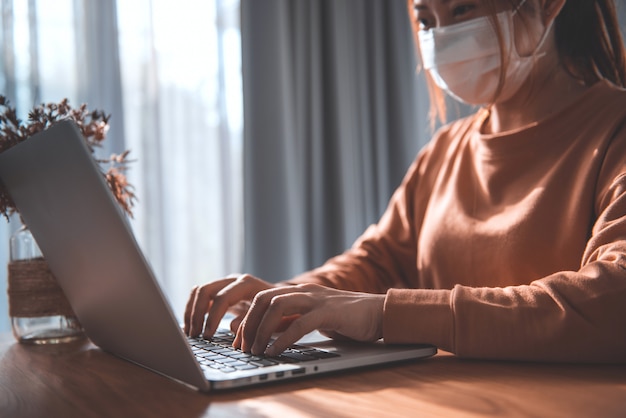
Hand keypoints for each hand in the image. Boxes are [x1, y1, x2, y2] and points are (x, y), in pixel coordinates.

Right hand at [183, 274, 275, 337]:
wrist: (284, 299)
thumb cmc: (279, 309)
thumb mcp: (270, 316)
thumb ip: (252, 321)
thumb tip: (232, 327)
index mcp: (247, 284)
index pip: (222, 298)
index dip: (212, 318)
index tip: (207, 336)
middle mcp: (234, 280)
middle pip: (205, 290)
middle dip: (196, 314)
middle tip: (195, 336)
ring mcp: (226, 284)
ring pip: (199, 291)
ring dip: (191, 312)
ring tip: (190, 333)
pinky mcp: (221, 292)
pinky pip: (201, 296)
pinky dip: (194, 310)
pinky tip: (191, 326)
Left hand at [233, 283, 384, 356]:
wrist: (378, 313)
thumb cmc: (346, 319)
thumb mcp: (310, 320)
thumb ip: (287, 323)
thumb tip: (261, 334)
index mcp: (298, 292)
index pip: (262, 298)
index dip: (246, 319)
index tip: (239, 341)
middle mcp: (304, 292)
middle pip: (263, 299)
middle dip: (248, 324)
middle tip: (243, 347)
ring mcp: (316, 300)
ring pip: (277, 306)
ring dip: (261, 329)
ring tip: (256, 350)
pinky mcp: (329, 312)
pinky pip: (300, 323)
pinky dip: (284, 338)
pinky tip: (275, 351)